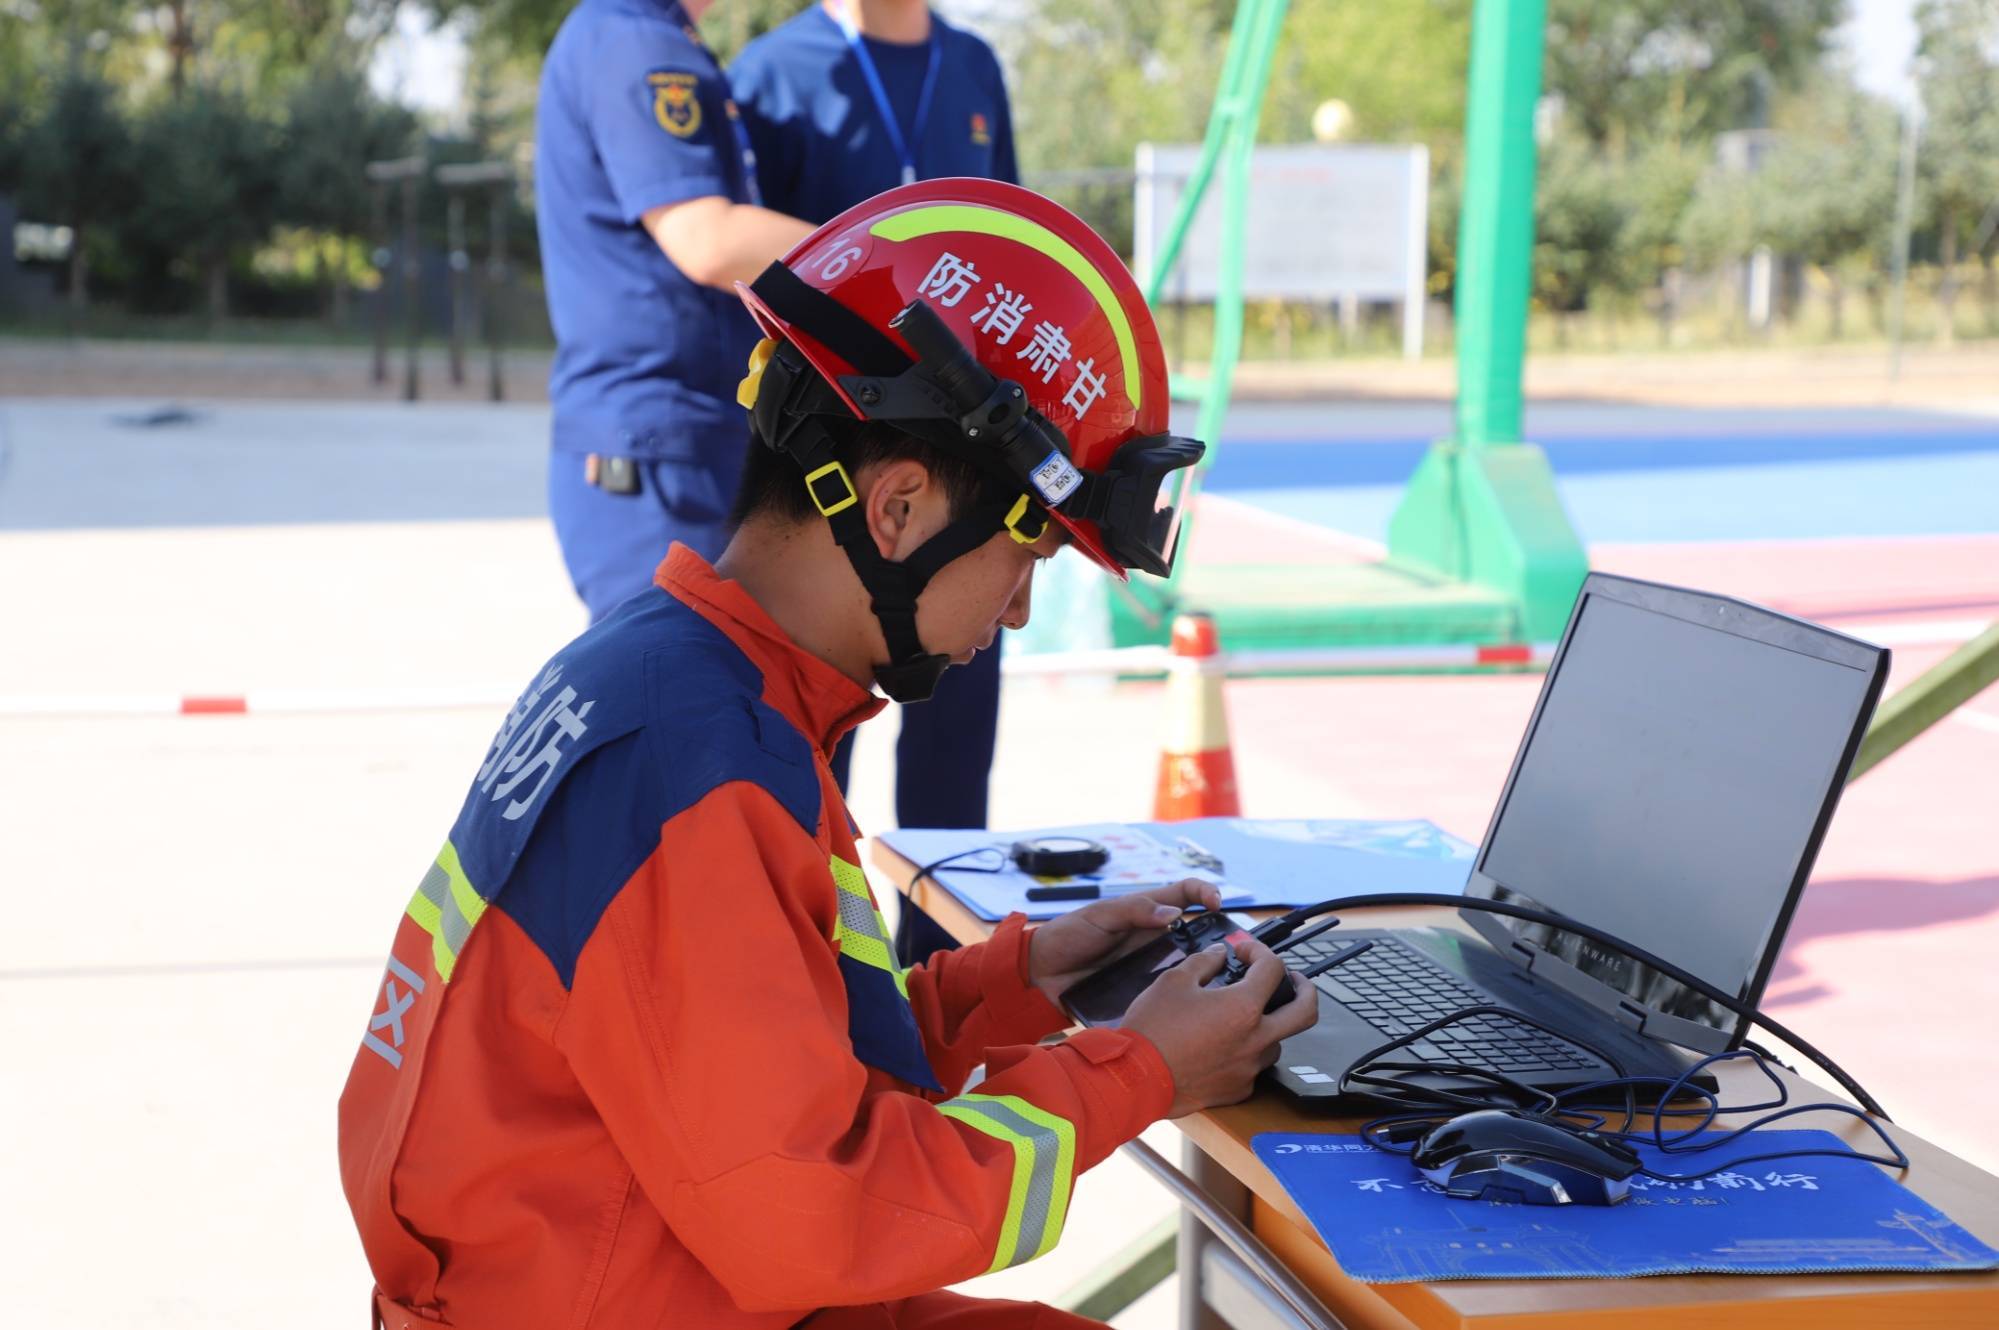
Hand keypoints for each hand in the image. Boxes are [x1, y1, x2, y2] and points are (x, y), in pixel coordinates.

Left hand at [1026, 879, 1223, 1005]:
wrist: (1041, 973)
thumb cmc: (1069, 934)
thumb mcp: (1100, 916)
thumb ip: (1134, 911)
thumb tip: (1173, 914)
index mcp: (1147, 912)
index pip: (1185, 894)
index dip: (1205, 893)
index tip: (1217, 904)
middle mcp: (1154, 939)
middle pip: (1195, 936)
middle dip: (1215, 940)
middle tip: (1228, 951)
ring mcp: (1149, 967)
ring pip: (1186, 969)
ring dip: (1201, 974)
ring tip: (1215, 984)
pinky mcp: (1140, 992)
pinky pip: (1164, 996)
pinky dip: (1177, 1001)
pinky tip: (1187, 1010)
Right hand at [1121, 937, 1319, 1117]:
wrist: (1135, 1078)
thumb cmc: (1152, 1029)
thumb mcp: (1174, 981)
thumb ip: (1204, 962)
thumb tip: (1219, 954)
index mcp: (1243, 1007)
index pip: (1272, 969)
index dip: (1259, 952)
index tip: (1244, 951)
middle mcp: (1255, 1039)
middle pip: (1305, 1012)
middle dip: (1305, 989)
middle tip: (1292, 980)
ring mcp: (1249, 1068)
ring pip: (1277, 1041)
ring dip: (1268, 1024)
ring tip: (1245, 1015)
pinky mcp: (1238, 1089)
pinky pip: (1253, 1067)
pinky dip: (1245, 1052)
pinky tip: (1224, 1045)